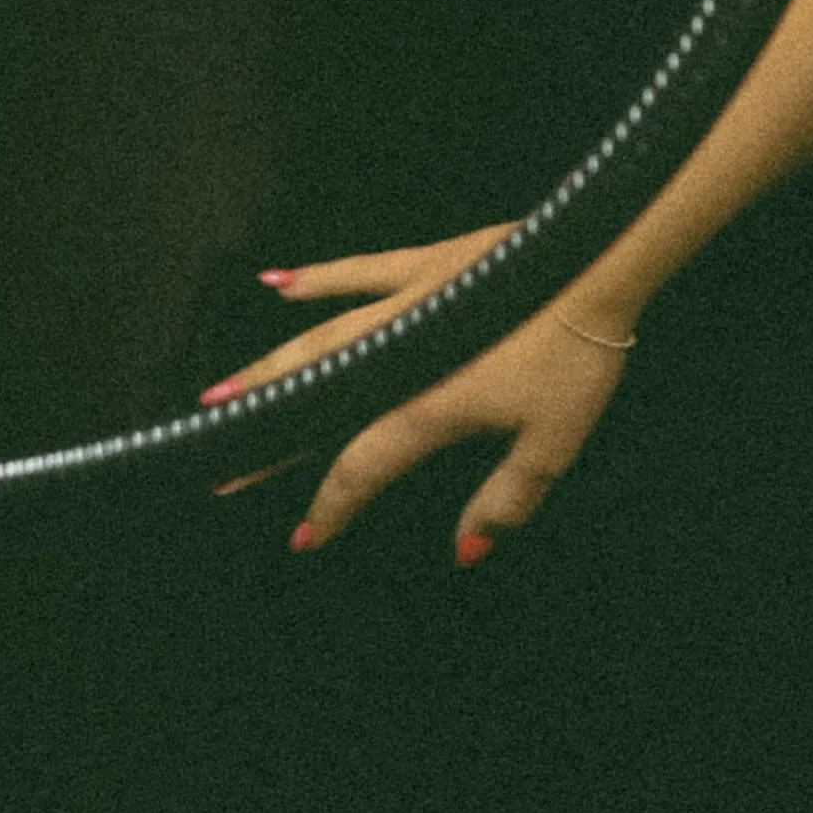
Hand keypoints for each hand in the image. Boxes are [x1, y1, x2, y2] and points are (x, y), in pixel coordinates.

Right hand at [200, 228, 636, 563]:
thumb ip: (502, 502)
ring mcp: (405, 301)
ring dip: (266, 369)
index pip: (362, 466)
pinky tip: (273, 282)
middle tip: (217, 468)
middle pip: (314, 400)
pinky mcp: (424, 261)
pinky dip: (315, 278)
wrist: (597, 260)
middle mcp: (399, 354)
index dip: (332, 505)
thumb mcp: (551, 444)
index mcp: (425, 406)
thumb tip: (464, 552)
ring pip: (317, 339)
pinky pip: (357, 271)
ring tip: (215, 394)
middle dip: (265, 440)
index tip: (306, 536)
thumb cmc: (577, 355)